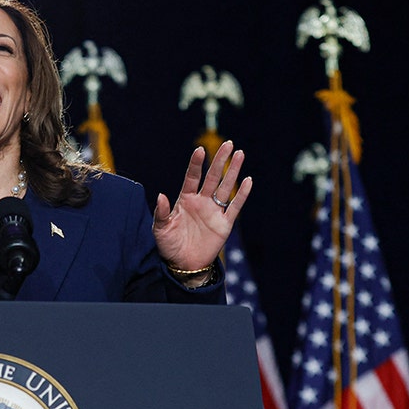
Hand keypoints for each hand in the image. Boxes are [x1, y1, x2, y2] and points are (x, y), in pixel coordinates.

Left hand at [153, 140, 250, 271]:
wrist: (183, 265)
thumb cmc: (169, 246)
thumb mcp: (160, 229)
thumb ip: (161, 213)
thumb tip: (161, 195)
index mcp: (185, 200)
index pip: (192, 177)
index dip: (196, 164)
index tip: (200, 150)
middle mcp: (201, 202)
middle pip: (212, 177)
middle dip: (220, 160)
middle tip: (229, 144)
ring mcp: (214, 211)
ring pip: (225, 187)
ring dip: (232, 171)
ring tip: (240, 154)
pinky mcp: (224, 224)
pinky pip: (234, 207)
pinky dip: (241, 194)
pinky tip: (247, 180)